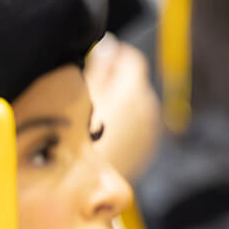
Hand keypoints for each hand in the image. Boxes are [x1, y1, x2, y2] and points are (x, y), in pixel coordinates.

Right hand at [84, 35, 162, 180]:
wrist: (84, 183)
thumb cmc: (78, 137)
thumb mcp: (82, 93)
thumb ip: (99, 65)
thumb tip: (108, 46)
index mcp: (134, 89)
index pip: (131, 58)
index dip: (113, 54)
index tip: (96, 58)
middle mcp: (149, 107)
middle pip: (134, 81)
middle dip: (115, 79)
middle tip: (87, 85)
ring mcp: (150, 128)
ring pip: (136, 103)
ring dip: (119, 101)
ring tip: (92, 111)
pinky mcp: (146, 146)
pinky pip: (136, 124)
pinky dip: (124, 120)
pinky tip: (101, 129)